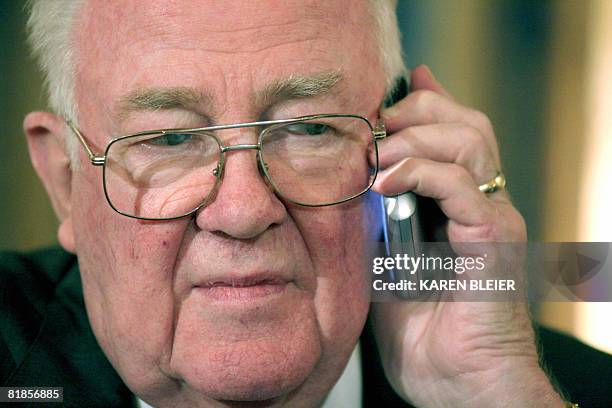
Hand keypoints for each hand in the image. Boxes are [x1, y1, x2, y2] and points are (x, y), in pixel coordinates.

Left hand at [369, 66, 563, 406]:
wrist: (455, 381)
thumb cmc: (420, 327)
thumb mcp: (385, 257)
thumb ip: (378, 216)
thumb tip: (360, 177)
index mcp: (459, 203)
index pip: (453, 131)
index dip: (423, 104)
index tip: (382, 99)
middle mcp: (483, 202)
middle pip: (467, 124)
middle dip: (417, 111)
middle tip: (376, 126)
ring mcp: (493, 217)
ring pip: (470, 142)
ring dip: (415, 138)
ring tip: (375, 155)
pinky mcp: (494, 240)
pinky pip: (463, 187)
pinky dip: (422, 173)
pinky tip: (386, 182)